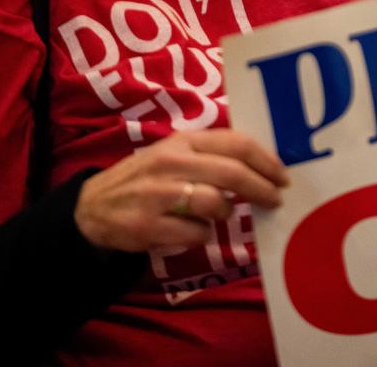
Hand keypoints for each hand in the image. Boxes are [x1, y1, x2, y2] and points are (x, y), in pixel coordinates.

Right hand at [74, 129, 289, 252]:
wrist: (93, 207)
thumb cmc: (147, 178)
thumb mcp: (175, 154)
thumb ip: (212, 155)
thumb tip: (262, 165)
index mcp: (183, 142)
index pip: (236, 143)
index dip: (266, 161)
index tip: (282, 176)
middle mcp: (172, 163)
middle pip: (233, 173)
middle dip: (262, 189)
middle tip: (276, 200)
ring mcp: (159, 193)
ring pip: (216, 204)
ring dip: (227, 213)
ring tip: (221, 214)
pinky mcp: (148, 224)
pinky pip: (196, 233)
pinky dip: (202, 235)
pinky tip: (194, 231)